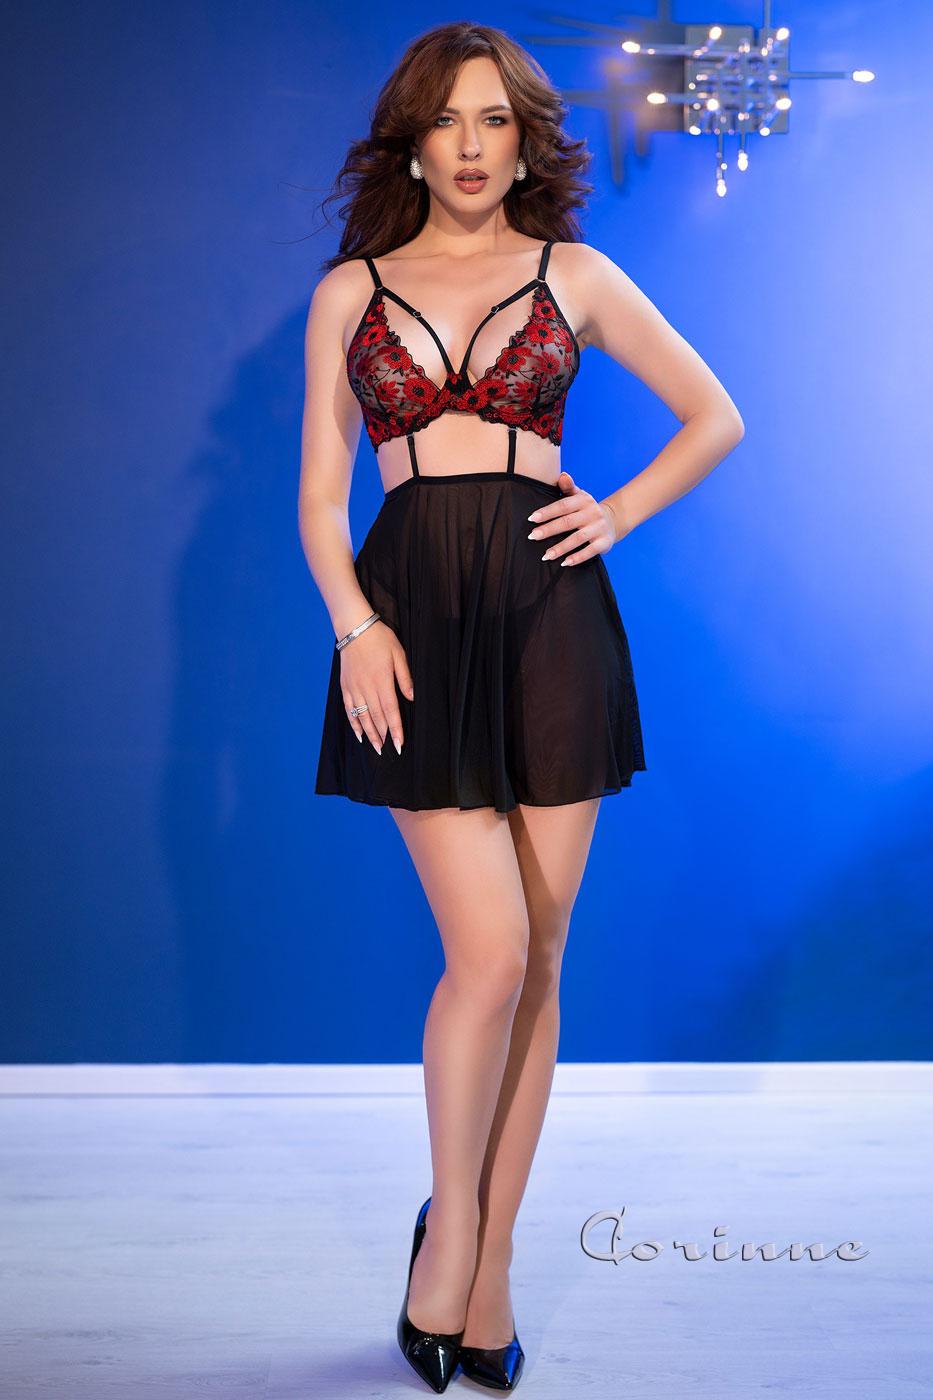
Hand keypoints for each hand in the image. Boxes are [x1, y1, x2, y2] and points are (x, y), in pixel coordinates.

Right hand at [339, 620, 413, 754]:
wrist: (355, 629)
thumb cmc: (380, 639)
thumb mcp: (399, 654)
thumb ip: (405, 678)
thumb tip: (411, 698)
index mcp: (383, 681)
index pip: (391, 711)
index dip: (396, 730)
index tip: (399, 745)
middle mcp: (367, 688)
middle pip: (376, 718)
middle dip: (383, 737)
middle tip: (388, 751)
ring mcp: (355, 688)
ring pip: (362, 716)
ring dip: (370, 734)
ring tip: (376, 747)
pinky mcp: (346, 686)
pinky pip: (349, 709)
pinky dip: (354, 723)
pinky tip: (359, 734)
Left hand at [526, 471, 618, 565]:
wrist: (613, 521)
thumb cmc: (587, 509)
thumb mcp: (580, 496)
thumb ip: (568, 487)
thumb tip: (562, 475)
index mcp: (584, 500)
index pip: (563, 506)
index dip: (547, 512)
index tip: (532, 518)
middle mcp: (592, 513)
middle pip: (568, 522)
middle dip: (549, 530)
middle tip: (532, 537)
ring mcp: (599, 528)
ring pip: (577, 538)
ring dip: (560, 548)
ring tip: (545, 555)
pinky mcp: (604, 542)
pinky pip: (590, 551)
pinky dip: (577, 557)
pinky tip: (565, 563)